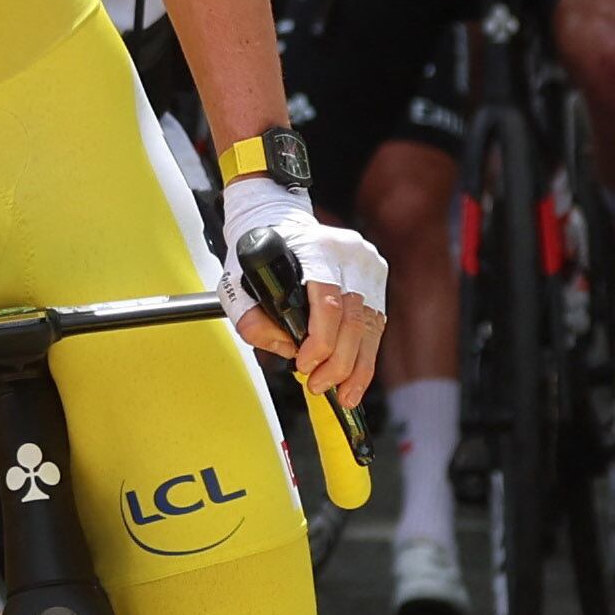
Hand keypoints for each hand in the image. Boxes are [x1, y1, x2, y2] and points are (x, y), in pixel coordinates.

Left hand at [220, 184, 387, 404]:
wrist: (278, 220)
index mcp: (316, 251)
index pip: (329, 303)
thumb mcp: (239, 283)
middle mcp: (349, 255)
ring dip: (357, 366)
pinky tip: (356, 376)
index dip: (320, 342)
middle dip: (338, 362)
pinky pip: (375, 322)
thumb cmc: (259, 253)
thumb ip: (252, 321)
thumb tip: (285, 350)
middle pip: (354, 319)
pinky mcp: (376, 276)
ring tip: (344, 394)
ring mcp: (367, 265)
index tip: (304, 365)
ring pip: (370, 325)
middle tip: (319, 385)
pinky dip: (364, 353)